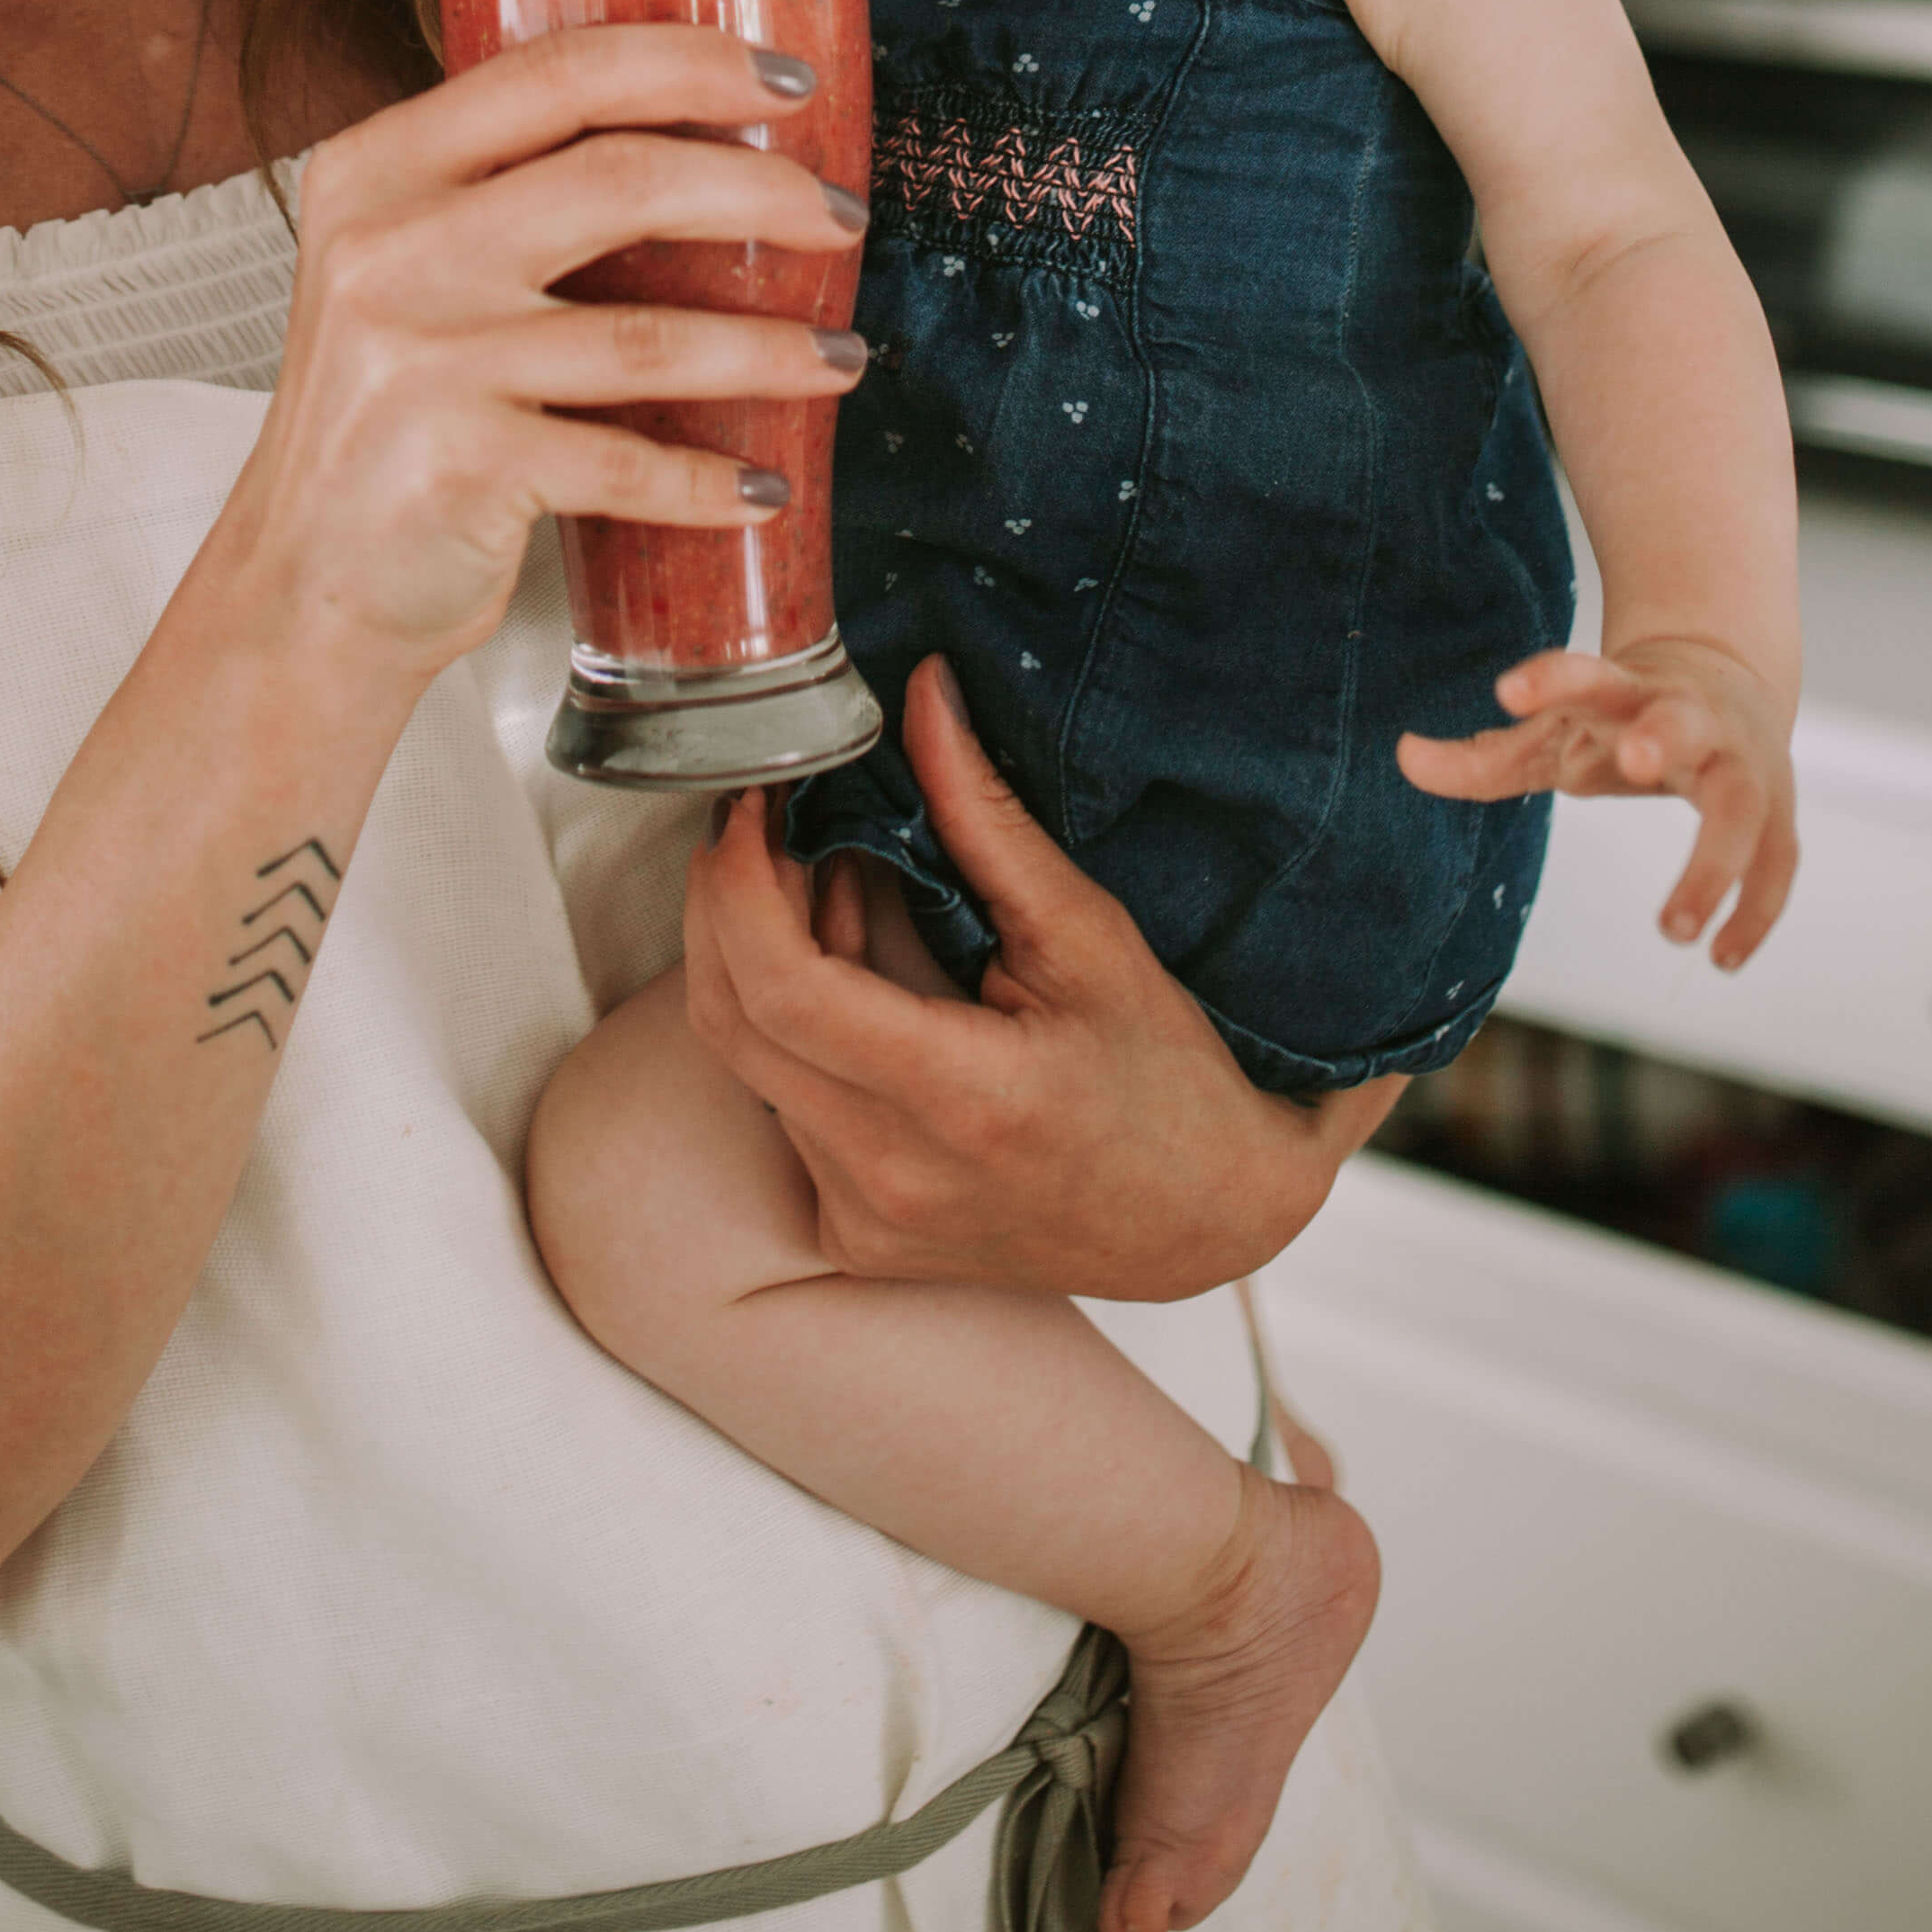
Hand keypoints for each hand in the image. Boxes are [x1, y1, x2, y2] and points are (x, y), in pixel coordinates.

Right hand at [219, 27, 864, 683]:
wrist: (301, 586)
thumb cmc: (379, 419)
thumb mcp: (402, 269)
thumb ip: (499, 193)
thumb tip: (695, 139)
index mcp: (380, 168)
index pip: (558, 73)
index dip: (690, 63)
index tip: (786, 81)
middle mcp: (389, 248)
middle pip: (619, 179)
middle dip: (760, 188)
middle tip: (838, 216)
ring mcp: (422, 359)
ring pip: (645, 333)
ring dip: (768, 349)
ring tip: (839, 356)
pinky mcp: (458, 464)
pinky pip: (626, 462)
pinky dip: (710, 479)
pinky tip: (762, 484)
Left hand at [682, 656, 1398, 1297]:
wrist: (1204, 1220)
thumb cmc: (1164, 1075)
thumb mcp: (1088, 933)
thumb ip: (985, 816)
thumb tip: (923, 694)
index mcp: (962, 1102)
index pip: (782, 991)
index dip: (739, 884)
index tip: (753, 804)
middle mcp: (895, 1180)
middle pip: (730, 1021)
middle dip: (727, 903)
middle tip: (772, 823)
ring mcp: (868, 1220)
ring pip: (749, 1062)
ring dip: (765, 959)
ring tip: (841, 890)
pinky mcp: (858, 1237)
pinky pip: (783, 1108)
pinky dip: (793, 1028)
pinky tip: (855, 977)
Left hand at [1398, 637, 1797, 966]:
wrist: (1726, 676)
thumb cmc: (1619, 716)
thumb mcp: (1555, 727)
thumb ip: (1484, 755)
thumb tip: (1401, 755)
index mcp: (1625, 691)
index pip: (1587, 675)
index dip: (1551, 677)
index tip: (1507, 690)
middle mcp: (1691, 717)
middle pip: (1682, 721)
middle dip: (1660, 734)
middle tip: (1633, 760)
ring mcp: (1742, 761)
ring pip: (1742, 806)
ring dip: (1715, 862)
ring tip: (1671, 929)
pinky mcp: (1778, 808)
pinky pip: (1778, 863)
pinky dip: (1756, 913)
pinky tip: (1721, 961)